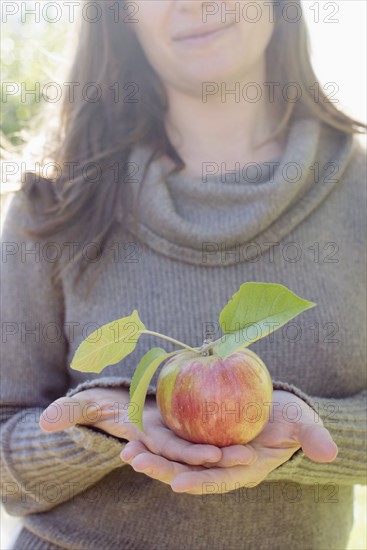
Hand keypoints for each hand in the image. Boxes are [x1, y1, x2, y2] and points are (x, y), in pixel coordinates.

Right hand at [39, 387, 256, 467]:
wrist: (124, 408)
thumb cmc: (106, 407)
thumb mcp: (89, 405)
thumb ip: (70, 412)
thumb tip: (45, 422)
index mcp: (147, 441)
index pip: (166, 450)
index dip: (184, 454)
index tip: (209, 456)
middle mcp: (165, 443)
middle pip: (191, 452)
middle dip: (214, 458)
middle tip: (241, 457)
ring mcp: (177, 437)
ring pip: (202, 445)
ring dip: (225, 450)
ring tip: (252, 451)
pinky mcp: (187, 427)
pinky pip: (206, 427)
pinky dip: (223, 429)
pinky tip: (247, 427)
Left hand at [120, 390, 337, 494]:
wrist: (275, 409)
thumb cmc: (289, 417)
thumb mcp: (301, 422)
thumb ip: (311, 436)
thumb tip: (328, 452)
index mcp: (243, 468)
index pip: (220, 479)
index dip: (200, 481)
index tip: (178, 483)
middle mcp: (220, 464)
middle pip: (189, 471)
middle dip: (164, 469)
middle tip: (139, 462)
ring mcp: (207, 450)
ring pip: (176, 459)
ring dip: (152, 457)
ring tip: (128, 452)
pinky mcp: (196, 434)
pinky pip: (173, 439)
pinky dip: (154, 439)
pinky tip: (132, 435)